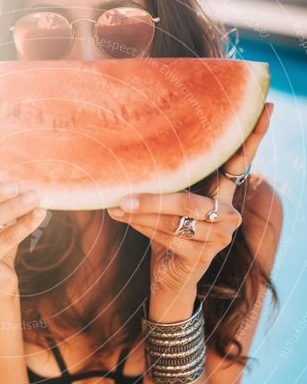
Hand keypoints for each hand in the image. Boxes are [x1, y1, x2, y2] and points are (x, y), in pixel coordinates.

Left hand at [107, 101, 273, 294]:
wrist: (170, 277)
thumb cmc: (169, 231)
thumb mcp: (171, 201)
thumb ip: (169, 181)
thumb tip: (134, 155)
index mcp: (224, 192)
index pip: (241, 160)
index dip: (255, 134)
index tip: (267, 106)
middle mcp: (228, 213)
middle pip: (188, 200)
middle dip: (153, 198)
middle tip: (123, 195)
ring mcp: (218, 237)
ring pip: (174, 220)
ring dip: (141, 214)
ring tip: (116, 206)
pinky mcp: (202, 256)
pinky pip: (168, 237)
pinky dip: (143, 227)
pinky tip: (125, 220)